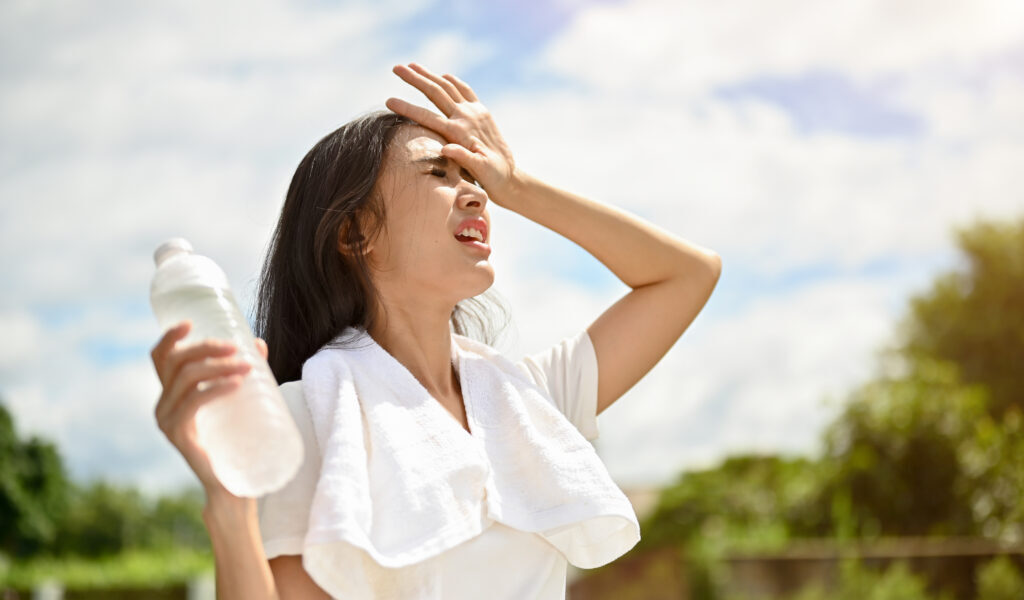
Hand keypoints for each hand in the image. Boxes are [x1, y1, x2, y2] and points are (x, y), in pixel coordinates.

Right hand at [150, 321, 268, 497]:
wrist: (233, 486)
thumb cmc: (235, 441)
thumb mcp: (237, 401)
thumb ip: (243, 372)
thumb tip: (258, 343)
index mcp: (171, 395)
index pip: (161, 358)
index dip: (171, 337)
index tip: (192, 322)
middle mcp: (163, 405)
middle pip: (177, 362)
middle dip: (206, 348)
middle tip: (237, 348)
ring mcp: (167, 420)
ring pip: (187, 378)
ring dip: (218, 366)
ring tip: (247, 366)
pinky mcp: (179, 435)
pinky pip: (194, 402)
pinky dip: (216, 388)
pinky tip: (236, 383)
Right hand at [385, 63, 518, 202]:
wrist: (510, 176)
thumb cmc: (492, 177)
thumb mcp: (479, 171)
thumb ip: (463, 158)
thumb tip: (445, 149)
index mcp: (459, 132)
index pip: (427, 116)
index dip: (407, 108)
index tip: (389, 100)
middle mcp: (466, 116)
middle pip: (435, 91)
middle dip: (414, 78)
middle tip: (395, 68)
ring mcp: (474, 112)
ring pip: (447, 86)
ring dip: (429, 74)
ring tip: (412, 65)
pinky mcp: (482, 112)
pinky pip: (465, 90)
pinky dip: (452, 80)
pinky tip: (443, 75)